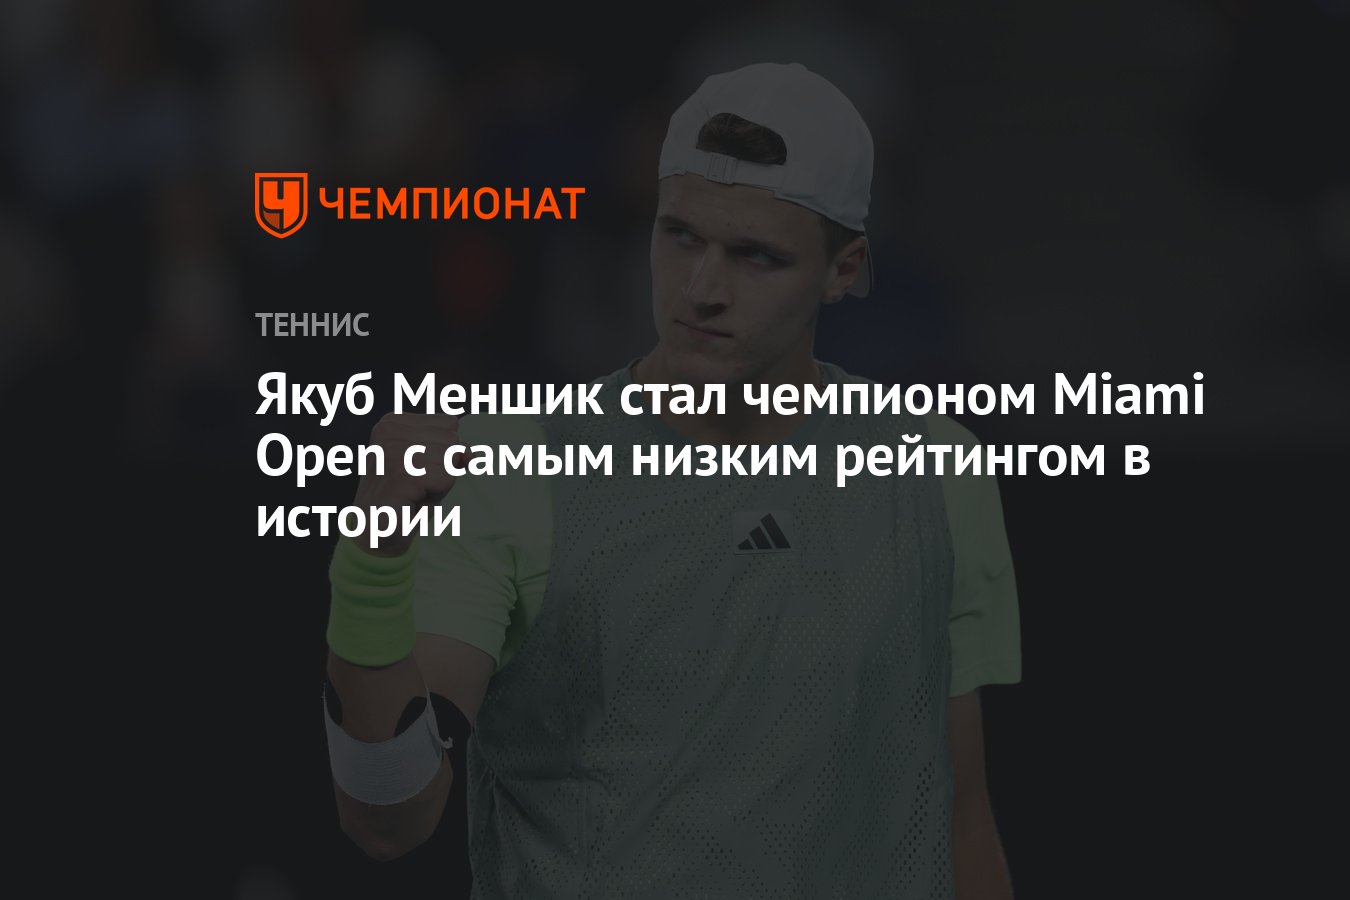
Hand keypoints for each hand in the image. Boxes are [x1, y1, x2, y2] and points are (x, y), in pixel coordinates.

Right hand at [350, 413, 463, 556]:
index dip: (443, 453)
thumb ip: (455, 451)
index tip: (418, 469)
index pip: (449, 424)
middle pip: (452, 440)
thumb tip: (469, 454)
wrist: (377, 532)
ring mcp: (392, 451)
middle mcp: (389, 431)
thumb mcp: (436, 465)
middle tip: (417, 484)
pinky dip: (438, 494)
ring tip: (415, 492)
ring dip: (440, 482)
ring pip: (451, 458)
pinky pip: (447, 477)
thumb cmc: (407, 497)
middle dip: (444, 467)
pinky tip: (414, 500)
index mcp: (393, 421)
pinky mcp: (400, 474)